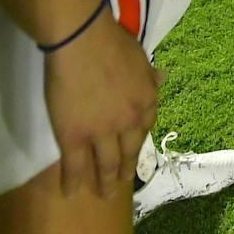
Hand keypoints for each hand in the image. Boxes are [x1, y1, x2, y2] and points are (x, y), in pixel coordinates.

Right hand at [43, 3, 159, 198]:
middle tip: (121, 183)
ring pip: (105, 165)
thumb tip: (163, 78)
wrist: (82, 39)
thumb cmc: (110, 40)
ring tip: (102, 194)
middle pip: (128, 153)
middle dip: (124, 171)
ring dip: (104, 182)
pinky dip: (73, 181)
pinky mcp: (74, 136)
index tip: (133, 153)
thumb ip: (148, 74)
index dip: (137, 144)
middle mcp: (129, 123)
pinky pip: (74, 165)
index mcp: (146, 102)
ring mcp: (101, 133)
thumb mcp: (139, 57)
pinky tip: (70, 192)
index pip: (144, 130)